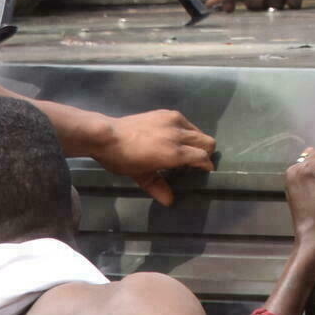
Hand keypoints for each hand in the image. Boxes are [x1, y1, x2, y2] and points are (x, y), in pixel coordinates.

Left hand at [88, 108, 217, 206]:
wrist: (107, 136)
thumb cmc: (123, 159)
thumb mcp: (141, 176)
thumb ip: (158, 187)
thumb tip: (170, 202)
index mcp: (174, 153)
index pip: (203, 158)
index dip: (206, 166)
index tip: (204, 172)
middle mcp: (178, 134)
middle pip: (207, 141)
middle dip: (206, 153)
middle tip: (195, 162)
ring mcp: (173, 120)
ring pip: (198, 130)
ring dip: (196, 141)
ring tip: (184, 150)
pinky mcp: (166, 113)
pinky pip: (185, 122)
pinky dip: (186, 130)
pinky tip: (173, 137)